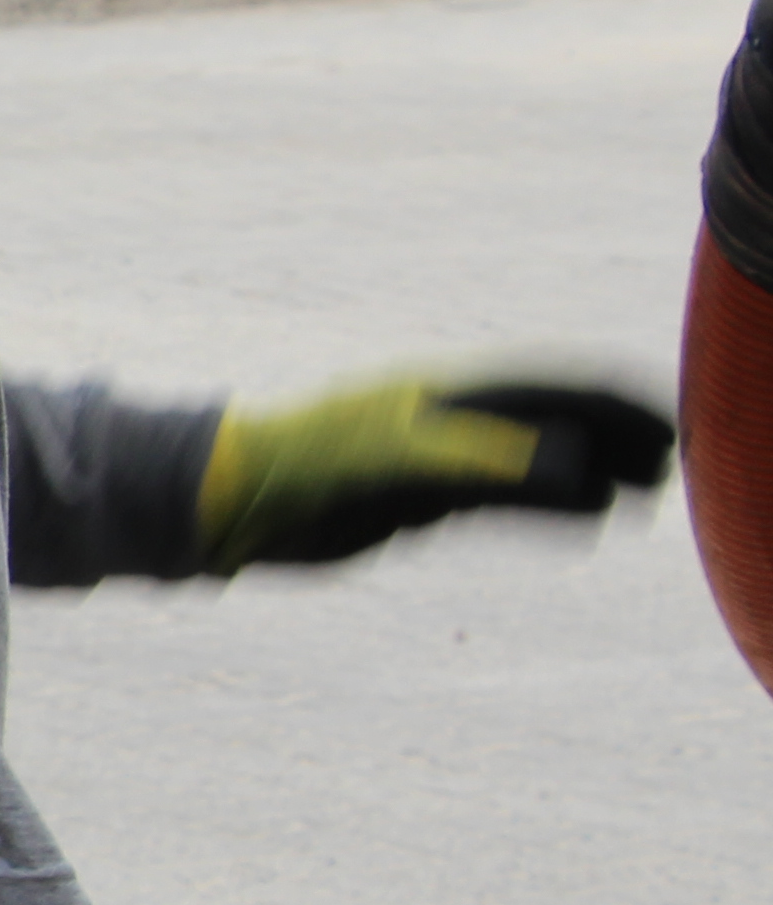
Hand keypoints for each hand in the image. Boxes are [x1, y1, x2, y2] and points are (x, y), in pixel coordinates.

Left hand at [199, 373, 679, 570]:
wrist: (231, 500)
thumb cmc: (304, 465)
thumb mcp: (397, 464)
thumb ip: (481, 462)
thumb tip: (572, 470)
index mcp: (444, 393)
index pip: (550, 387)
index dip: (612, 405)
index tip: (667, 425)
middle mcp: (445, 418)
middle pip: (550, 420)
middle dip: (612, 437)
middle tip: (673, 465)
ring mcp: (431, 457)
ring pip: (532, 460)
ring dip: (589, 472)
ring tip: (644, 495)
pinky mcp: (411, 499)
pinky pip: (498, 499)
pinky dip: (548, 506)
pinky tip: (583, 517)